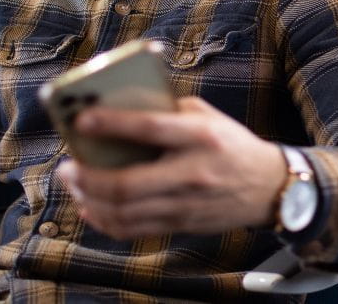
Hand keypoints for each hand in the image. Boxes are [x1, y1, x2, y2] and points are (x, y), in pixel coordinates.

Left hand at [56, 97, 287, 239]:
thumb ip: (169, 110)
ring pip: (123, 212)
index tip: (81, 121)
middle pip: (126, 184)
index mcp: (200, 136)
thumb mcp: (208, 117)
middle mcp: (192, 172)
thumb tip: (121, 107)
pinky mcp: (181, 224)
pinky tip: (92, 207)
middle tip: (67, 166)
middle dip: (86, 177)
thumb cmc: (232, 145)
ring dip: (89, 200)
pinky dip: (104, 221)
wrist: (269, 187)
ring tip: (76, 185)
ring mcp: (185, 203)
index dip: (110, 124)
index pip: (149, 128)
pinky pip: (132, 230)